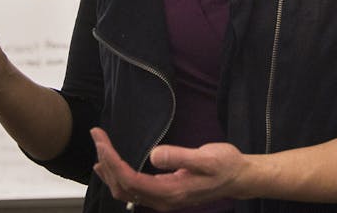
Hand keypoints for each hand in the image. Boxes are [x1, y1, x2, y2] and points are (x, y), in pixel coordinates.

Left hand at [91, 127, 252, 210]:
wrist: (239, 178)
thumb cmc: (225, 166)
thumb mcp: (206, 158)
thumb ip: (180, 157)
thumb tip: (153, 155)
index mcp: (170, 192)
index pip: (130, 179)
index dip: (111, 160)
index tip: (101, 140)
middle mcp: (162, 200)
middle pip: (122, 186)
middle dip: (106, 162)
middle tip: (97, 137)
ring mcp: (162, 200)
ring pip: (125, 190)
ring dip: (109, 170)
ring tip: (99, 148)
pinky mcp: (164, 195)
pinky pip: (133, 190)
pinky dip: (117, 177)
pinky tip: (110, 167)